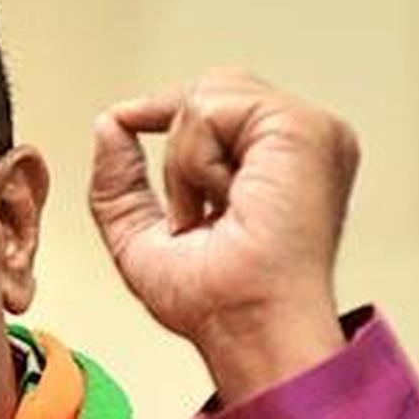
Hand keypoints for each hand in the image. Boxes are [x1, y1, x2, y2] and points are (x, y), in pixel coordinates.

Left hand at [88, 69, 359, 403]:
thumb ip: (119, 178)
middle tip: (190, 216)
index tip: (125, 124)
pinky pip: (211, 110)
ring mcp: (309, 132)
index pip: (216, 103)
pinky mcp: (302, 129)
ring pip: (203, 99)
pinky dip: (195, 162)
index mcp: (279, 163)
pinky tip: (224, 202)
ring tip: (210, 214)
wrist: (246, 328)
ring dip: (183, 165)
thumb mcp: (139, 234)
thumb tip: (109, 123)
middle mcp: (300, 143)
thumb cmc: (216, 305)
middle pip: (208, 90)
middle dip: (176, 150)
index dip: (162, 109)